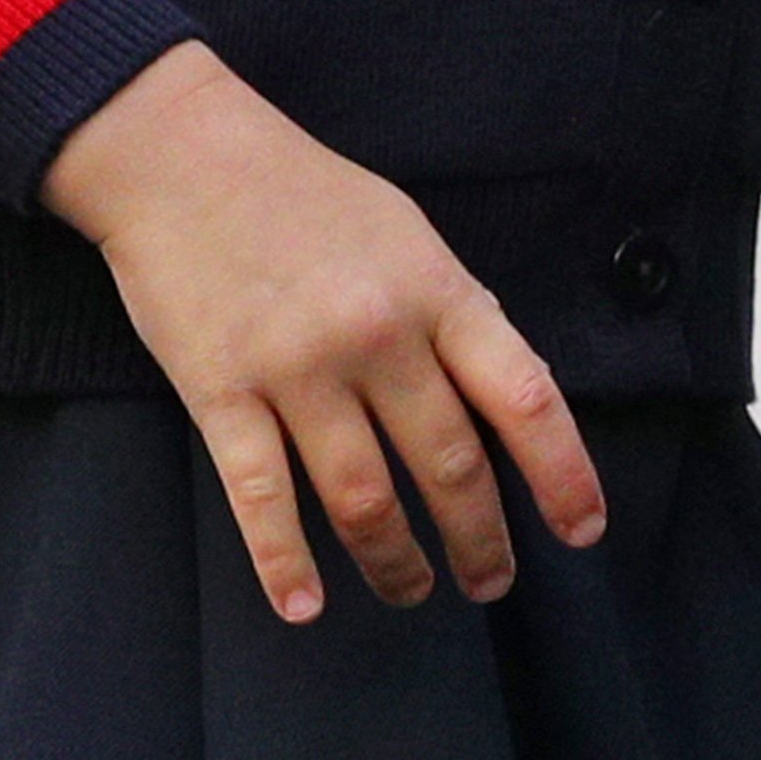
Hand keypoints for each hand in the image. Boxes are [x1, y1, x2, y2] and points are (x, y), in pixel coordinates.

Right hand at [43, 42, 606, 623]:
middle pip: (449, 467)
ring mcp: (296, 369)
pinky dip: (285, 564)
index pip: (524, 399)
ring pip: (364, 499)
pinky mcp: (221, 393)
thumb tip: (502, 402)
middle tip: (490, 582)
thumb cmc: (300, 192)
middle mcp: (376, 336)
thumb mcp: (406, 233)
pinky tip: (306, 605)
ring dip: (395, 562)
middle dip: (479, 540)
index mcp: (434, 291)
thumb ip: (453, 315)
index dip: (563, 475)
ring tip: (410, 588)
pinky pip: (261, 500)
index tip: (582, 530)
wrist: (178, 154)